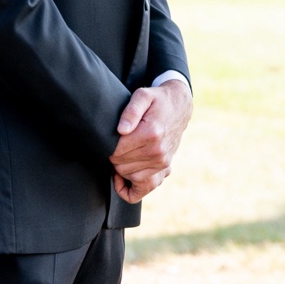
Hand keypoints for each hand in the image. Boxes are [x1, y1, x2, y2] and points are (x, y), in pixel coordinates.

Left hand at [109, 79, 192, 203]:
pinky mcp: (165, 168)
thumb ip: (131, 111)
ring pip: (130, 176)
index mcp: (151, 134)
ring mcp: (163, 162)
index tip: (105, 140)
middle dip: (112, 157)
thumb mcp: (143, 96)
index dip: (107, 148)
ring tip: (118, 155)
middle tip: (111, 146)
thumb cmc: (157, 100)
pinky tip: (122, 176)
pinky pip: (144, 187)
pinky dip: (130, 186)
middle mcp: (158, 152)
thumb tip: (122, 130)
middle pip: (121, 165)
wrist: (179, 107)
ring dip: (119, 168)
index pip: (117, 152)